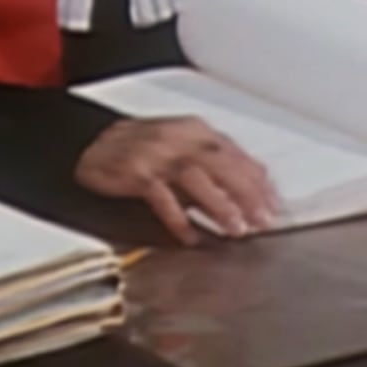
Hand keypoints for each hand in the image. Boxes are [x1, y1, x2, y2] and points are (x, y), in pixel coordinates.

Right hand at [74, 117, 278, 245]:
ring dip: (219, 204)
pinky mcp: (135, 172)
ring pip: (196, 177)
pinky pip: (161, 196)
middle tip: (263, 219)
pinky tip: (190, 235)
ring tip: (235, 228)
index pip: (236, 154)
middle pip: (221, 162)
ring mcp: (157, 154)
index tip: (274, 204)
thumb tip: (255, 182)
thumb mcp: (184, 147)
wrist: (92, 143)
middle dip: (247, 193)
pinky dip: (178, 218)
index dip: (258, 180)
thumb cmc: (142, 147)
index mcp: (195, 131)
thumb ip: (216, 163)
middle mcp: (179, 139)